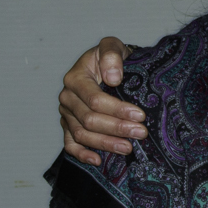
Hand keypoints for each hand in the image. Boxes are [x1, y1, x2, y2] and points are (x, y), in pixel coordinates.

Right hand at [59, 37, 143, 164]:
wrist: (107, 66)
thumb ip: (111, 55)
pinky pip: (70, 144)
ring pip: (82, 134)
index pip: (95, 100)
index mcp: (75, 78)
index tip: (140, 115)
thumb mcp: (113, 47)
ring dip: (105, 144)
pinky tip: (98, 161)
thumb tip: (112, 77)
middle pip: (89, 120)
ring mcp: (66, 114)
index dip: (117, 110)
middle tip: (140, 133)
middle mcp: (67, 97)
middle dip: (117, 128)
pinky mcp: (68, 126)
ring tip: (128, 148)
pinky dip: (82, 154)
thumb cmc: (111, 58)